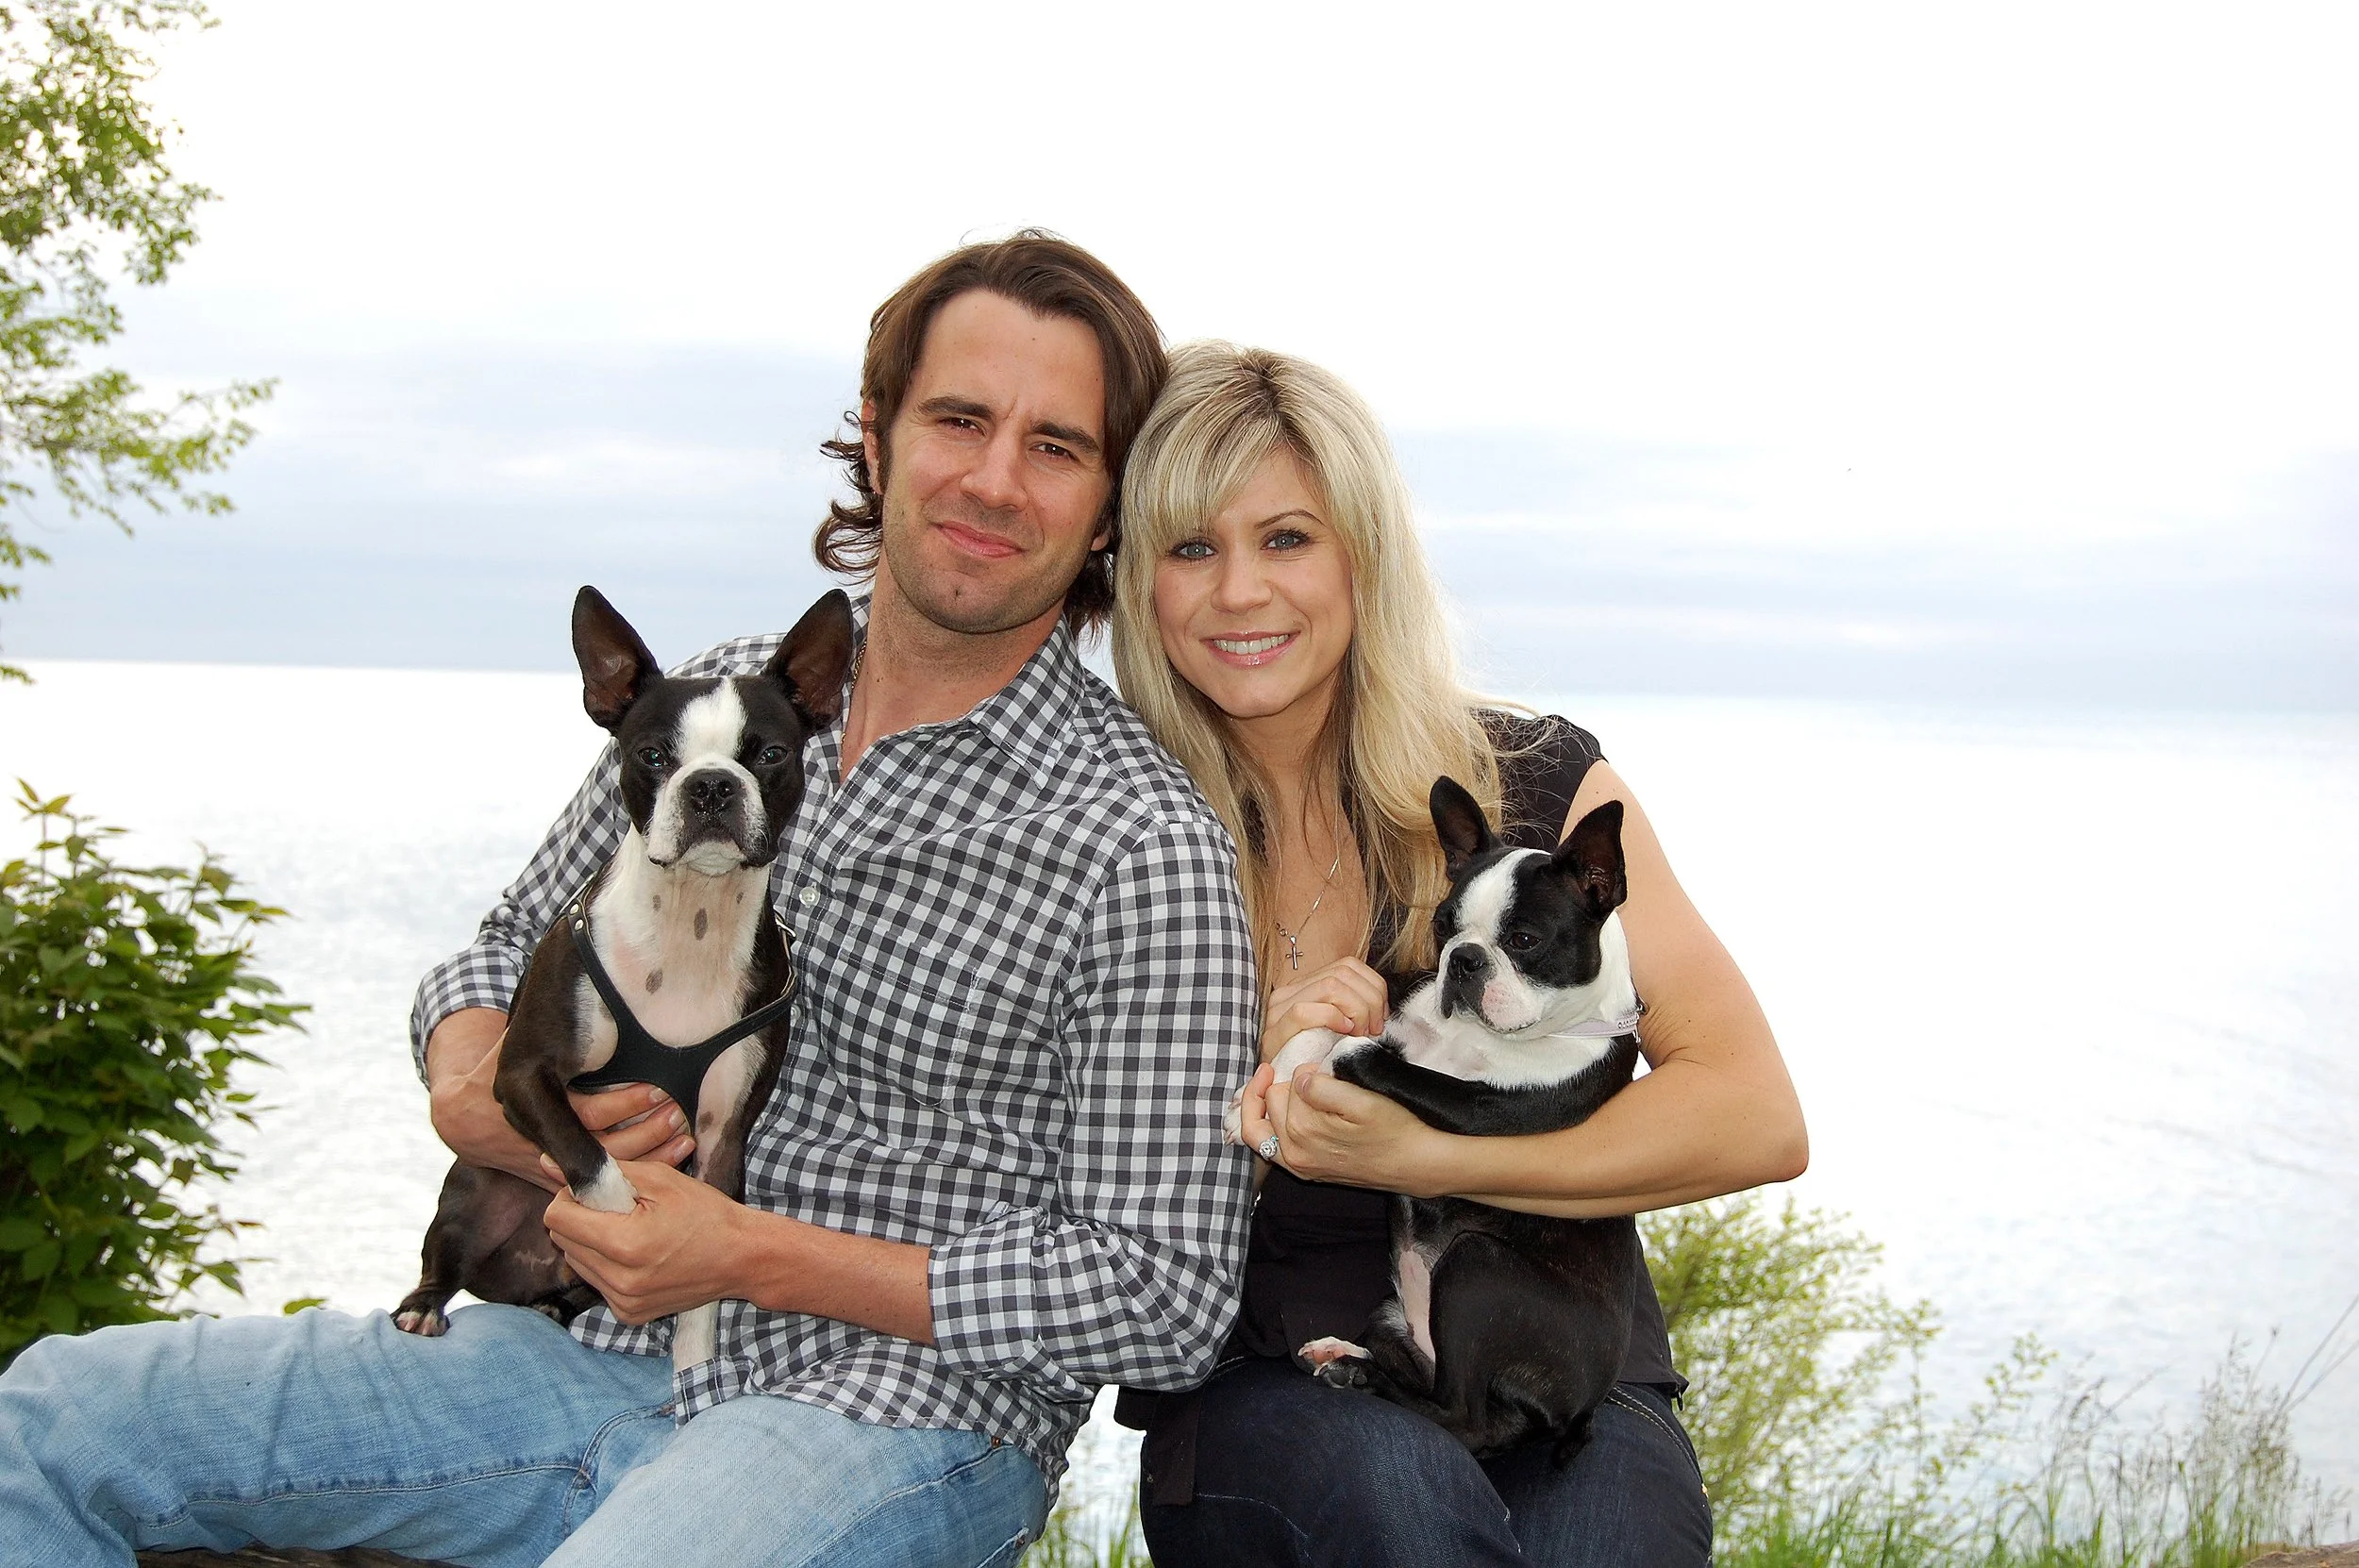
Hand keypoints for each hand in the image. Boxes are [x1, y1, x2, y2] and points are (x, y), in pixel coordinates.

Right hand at [427, 1017, 694, 1191]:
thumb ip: (539, 1017)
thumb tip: (575, 966)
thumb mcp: (513, 1040)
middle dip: (644, 1132)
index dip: (624, 1103)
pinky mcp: (559, 1180)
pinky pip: (603, 1186)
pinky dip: (637, 1174)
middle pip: (602, 1146)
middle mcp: (540, 1139)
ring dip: (649, 1155)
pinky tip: (669, 1159)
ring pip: (606, 1171)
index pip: (584, 1112)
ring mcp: (549, 1164)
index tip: (657, 1089)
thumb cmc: (496, 1067)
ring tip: (682, 1133)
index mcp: (529, 1101)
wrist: (463, 1116)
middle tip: (677, 1112)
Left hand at [541, 1156, 755, 1323]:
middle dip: (580, 1218)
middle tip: (617, 1208)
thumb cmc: (706, 1212)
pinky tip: (638, 1255)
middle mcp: (619, 1280)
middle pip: (562, 1241)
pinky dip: (608, 1265)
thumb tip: (550, 1164)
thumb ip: (604, 1172)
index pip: (556, 1218)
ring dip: (592, 1242)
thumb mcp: (660, 1179)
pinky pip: (597, 1282)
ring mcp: (624, 1301)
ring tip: (630, 1231)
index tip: (594, 1191)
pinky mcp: (629, 1314)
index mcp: (625, 1243)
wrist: (742, 1257)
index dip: (570, 1197)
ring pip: (576, 1263)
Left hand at [1235, 1059, 1453, 1194]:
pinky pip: (1268, 1147)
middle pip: (1270, 1103)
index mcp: (1303, 1133)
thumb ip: (1322, 1088)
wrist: (1416, 1164)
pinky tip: (1283, 1112)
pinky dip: (1268, 1126)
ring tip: (1289, 1086)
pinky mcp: (1306, 1171)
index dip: (1303, 1070)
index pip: (1283, 1086)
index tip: (1323, 1067)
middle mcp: (1293, 1154)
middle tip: (1310, 1074)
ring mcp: (1298, 1166)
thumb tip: (1299, 1078)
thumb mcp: (1362, 1101)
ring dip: (1269, 1103)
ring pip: (1260, 1127)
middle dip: (1285, 1085)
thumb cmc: (1394, 1129)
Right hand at [1261, 957, 1388, 1061]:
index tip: (1382, 1015)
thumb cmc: (1319, 1061)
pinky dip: (1331, 1019)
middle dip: (1369, 1000)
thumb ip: (1353, 1006)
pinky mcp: (1273, 1033)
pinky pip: (1304, 1012)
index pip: (1347, 965)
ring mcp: (1278, 1010)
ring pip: (1329, 987)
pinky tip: (1344, 1033)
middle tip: (1375, 1029)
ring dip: (1356, 1010)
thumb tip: (1382, 1003)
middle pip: (1341, 973)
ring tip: (1361, 1034)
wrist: (1286, 1093)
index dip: (1373, 985)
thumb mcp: (1340, 1028)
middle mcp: (1289, 991)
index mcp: (1306, 985)